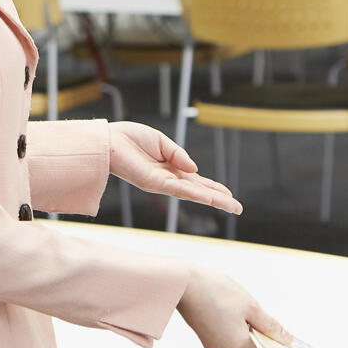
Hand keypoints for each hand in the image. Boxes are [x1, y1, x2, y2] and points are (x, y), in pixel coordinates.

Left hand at [107, 122, 241, 213]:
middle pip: (199, 191)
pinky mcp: (154, 183)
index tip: (229, 194)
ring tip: (233, 207)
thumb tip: (195, 169)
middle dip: (219, 199)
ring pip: (194, 194)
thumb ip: (179, 155)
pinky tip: (210, 198)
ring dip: (214, 200)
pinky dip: (197, 194)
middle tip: (238, 208)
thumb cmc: (130, 139)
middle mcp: (168, 179)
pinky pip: (180, 189)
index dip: (213, 187)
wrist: (109, 140)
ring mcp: (162, 183)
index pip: (196, 181)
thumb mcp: (162, 142)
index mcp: (171, 168)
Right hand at [177, 266, 289, 347]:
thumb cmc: (217, 292)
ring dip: (250, 332)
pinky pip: (228, 338)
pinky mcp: (207, 338)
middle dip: (264, 337)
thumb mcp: (251, 307)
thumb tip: (285, 339)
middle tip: (272, 322)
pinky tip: (238, 313)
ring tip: (251, 312)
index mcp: (237, 346)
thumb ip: (270, 325)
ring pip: (240, 343)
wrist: (185, 284)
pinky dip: (237, 329)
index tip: (290, 344)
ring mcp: (214, 346)